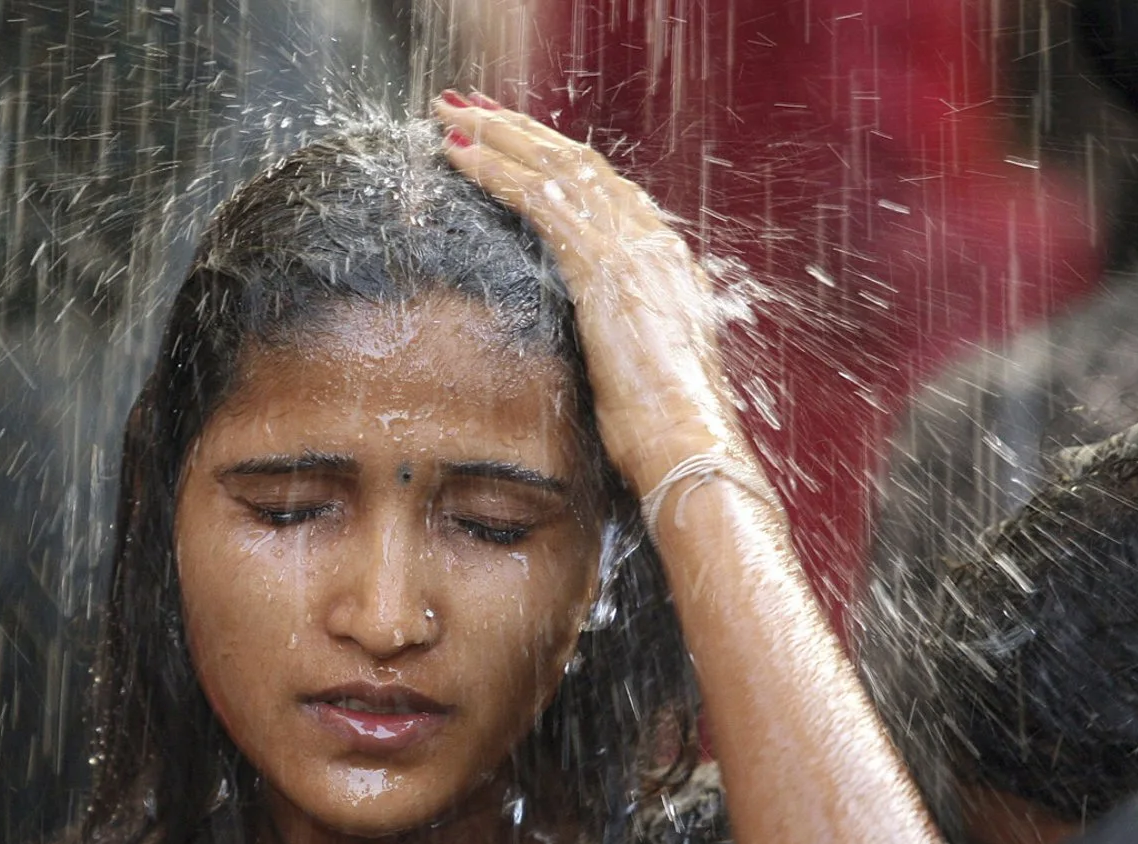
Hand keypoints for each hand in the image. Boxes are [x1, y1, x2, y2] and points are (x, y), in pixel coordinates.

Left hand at [434, 95, 754, 498]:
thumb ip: (626, 331)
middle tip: (469, 108)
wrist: (685, 441)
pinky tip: (460, 155)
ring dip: (499, 138)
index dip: (554, 158)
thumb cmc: (663, 425)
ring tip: (452, 116)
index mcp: (665, 261)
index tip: (517, 139)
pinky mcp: (601, 268)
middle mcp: (652, 242)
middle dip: (519, 131)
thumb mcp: (644, 364)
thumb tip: (608, 334)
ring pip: (556, 170)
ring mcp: (631, 249)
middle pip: (578, 165)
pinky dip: (496, 171)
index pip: (603, 189)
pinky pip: (539, 201)